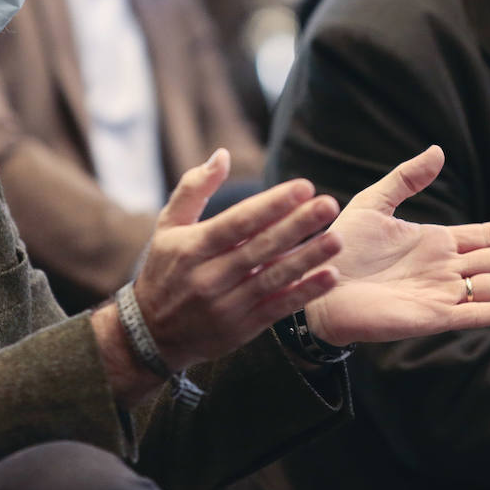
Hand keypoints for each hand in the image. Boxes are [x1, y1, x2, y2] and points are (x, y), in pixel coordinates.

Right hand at [92, 147, 346, 402]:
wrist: (152, 334)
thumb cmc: (164, 270)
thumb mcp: (167, 227)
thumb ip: (193, 188)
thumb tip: (222, 155)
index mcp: (192, 248)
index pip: (237, 223)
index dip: (271, 205)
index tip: (303, 187)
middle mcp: (209, 277)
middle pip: (260, 248)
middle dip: (297, 225)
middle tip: (328, 205)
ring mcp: (227, 305)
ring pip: (273, 278)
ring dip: (308, 259)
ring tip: (337, 238)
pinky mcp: (242, 328)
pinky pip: (278, 308)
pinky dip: (304, 293)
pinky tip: (330, 276)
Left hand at [304, 145, 489, 346]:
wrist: (317, 283)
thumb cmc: (341, 246)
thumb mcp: (374, 203)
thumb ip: (407, 179)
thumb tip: (438, 151)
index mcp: (435, 242)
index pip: (487, 235)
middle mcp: (444, 269)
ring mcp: (441, 294)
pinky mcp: (430, 317)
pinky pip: (473, 314)